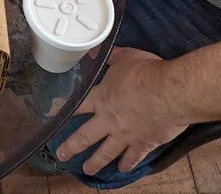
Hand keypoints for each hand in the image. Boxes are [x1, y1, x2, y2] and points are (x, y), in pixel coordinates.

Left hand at [56, 47, 188, 175]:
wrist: (170, 92)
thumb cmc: (147, 73)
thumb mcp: (125, 57)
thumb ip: (108, 56)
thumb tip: (93, 50)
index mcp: (102, 98)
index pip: (77, 106)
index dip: (62, 110)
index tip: (50, 116)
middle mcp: (109, 120)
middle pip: (85, 136)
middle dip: (71, 146)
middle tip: (61, 155)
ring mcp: (125, 135)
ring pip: (106, 152)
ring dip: (95, 162)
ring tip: (87, 170)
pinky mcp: (143, 144)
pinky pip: (133, 157)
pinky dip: (127, 164)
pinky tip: (122, 169)